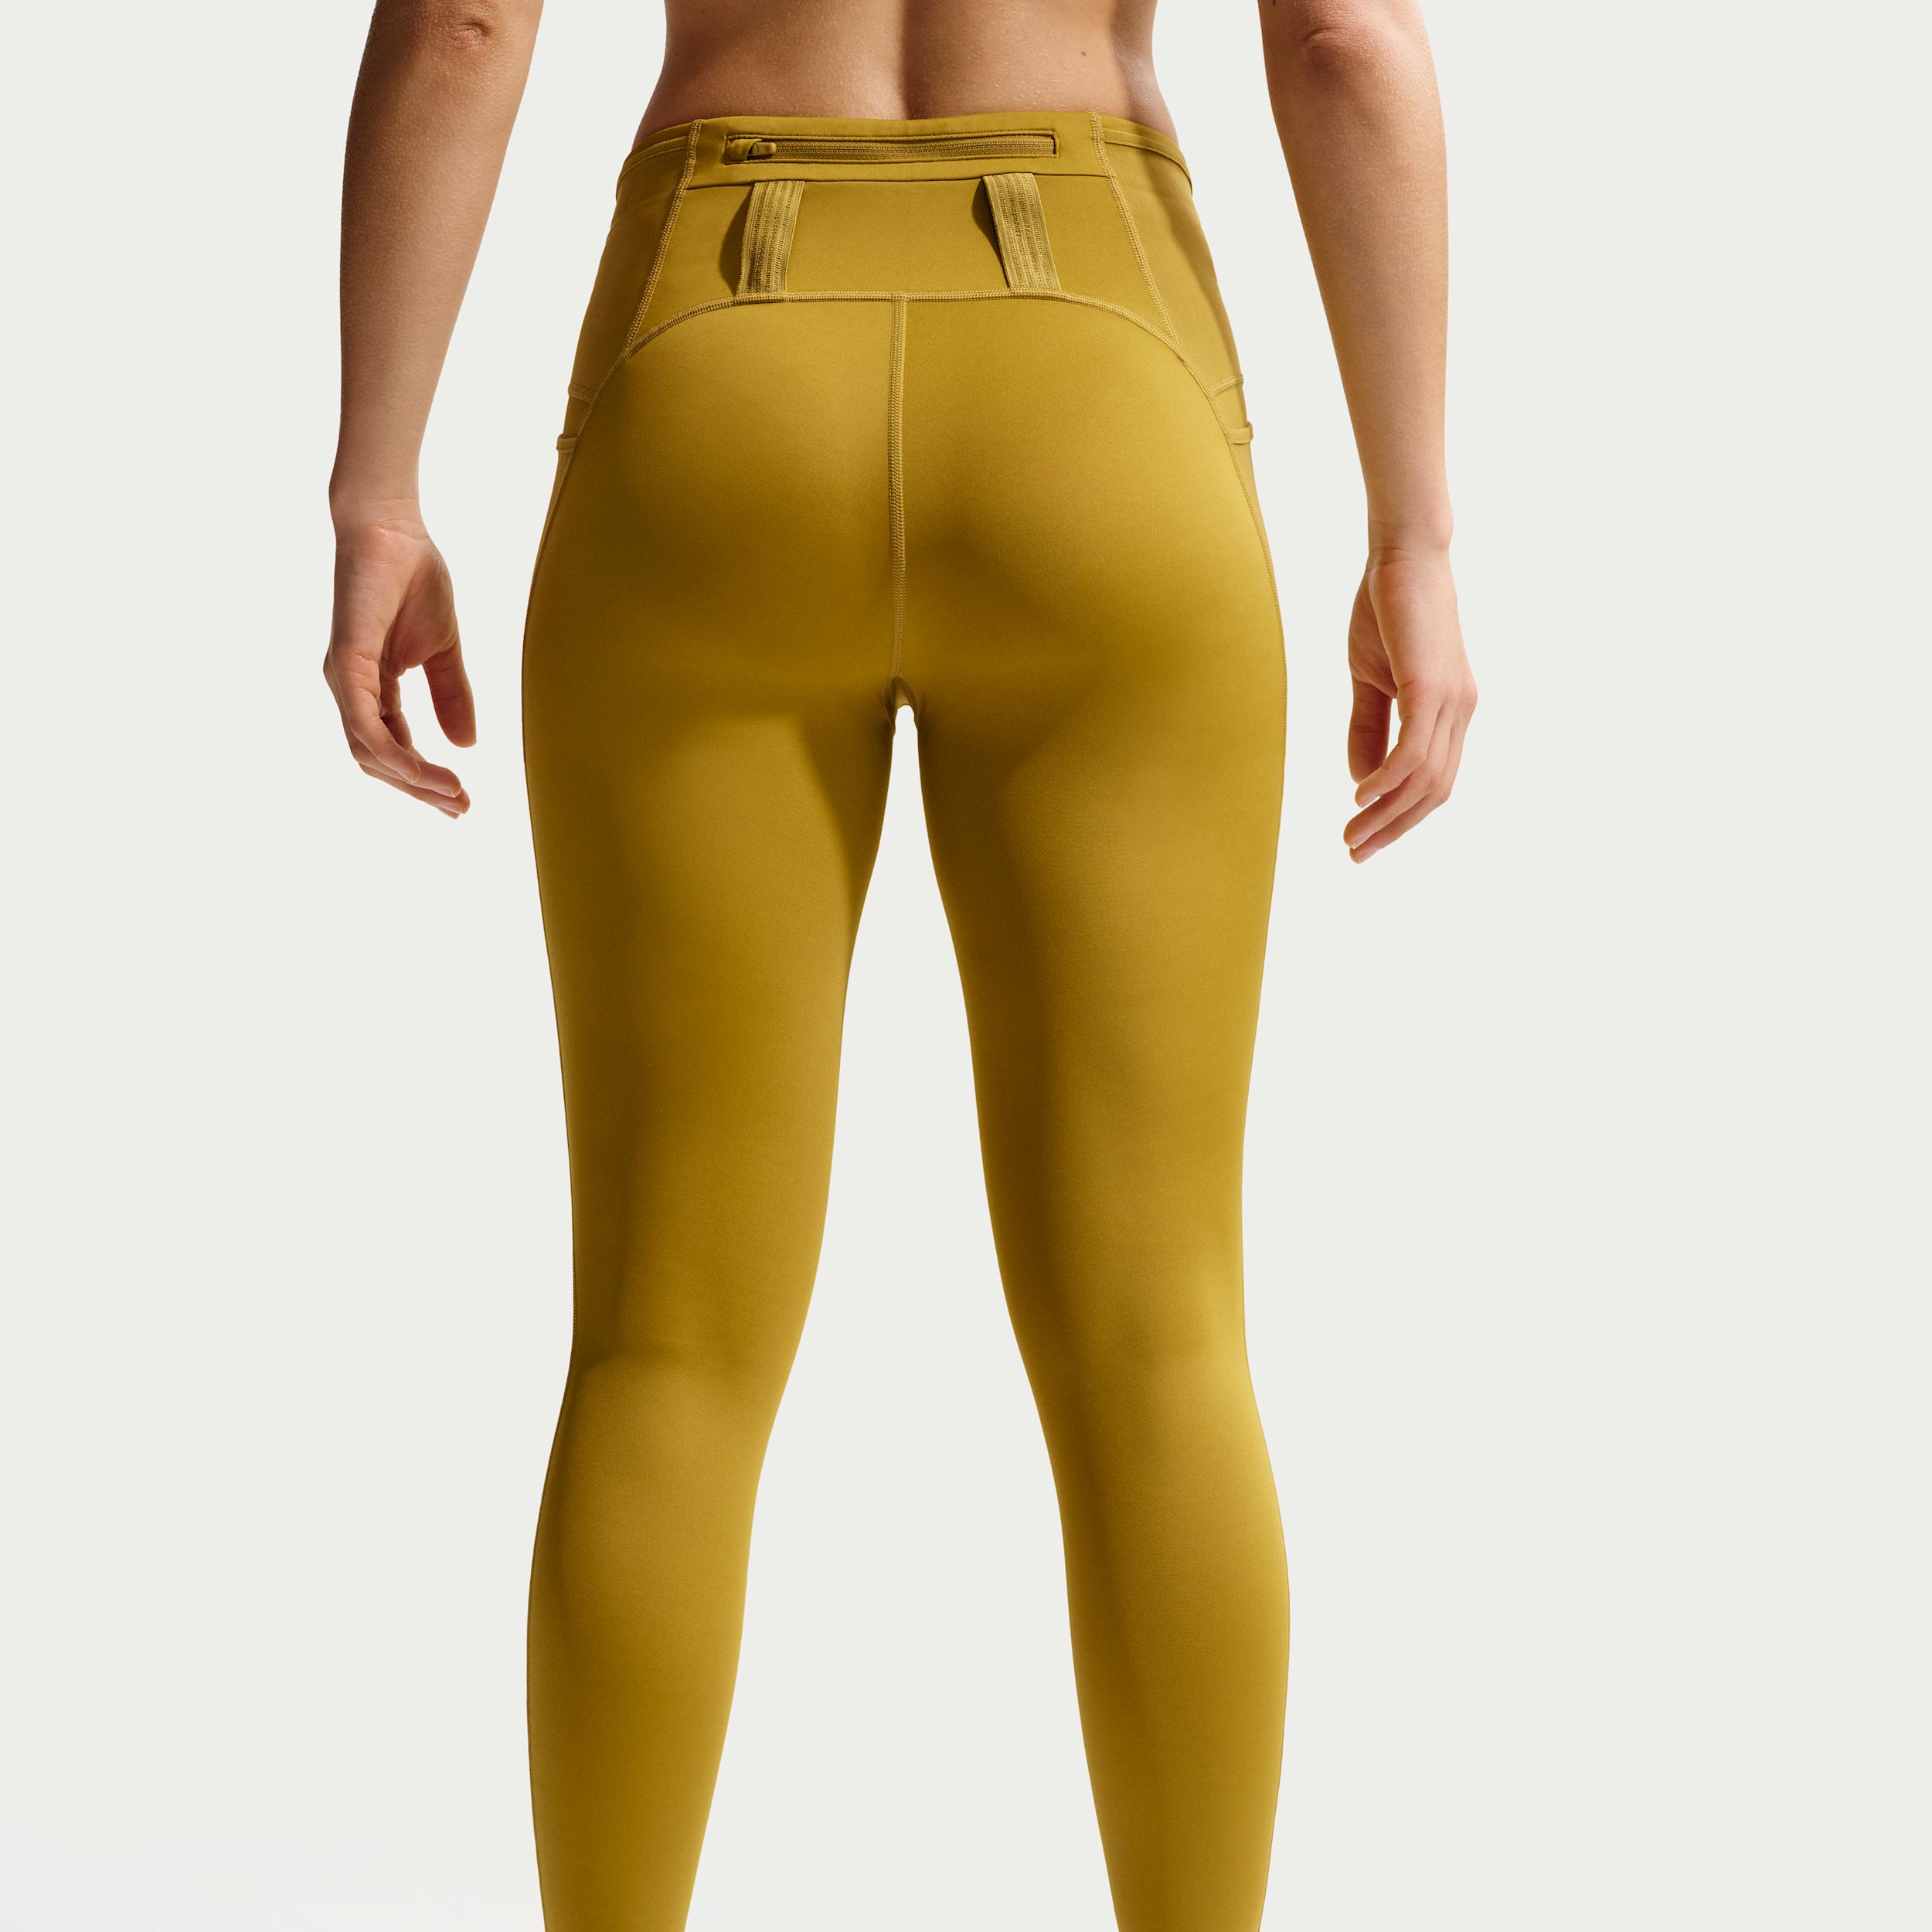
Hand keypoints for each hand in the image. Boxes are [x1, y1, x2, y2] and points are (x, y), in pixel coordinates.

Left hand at [323, 513, 475, 815]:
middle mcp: (351, 689)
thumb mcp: (444, 650)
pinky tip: (423, 770)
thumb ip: (452, 696)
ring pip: (369, 753)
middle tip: (461, 809)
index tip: (462, 799)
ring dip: (411, 780)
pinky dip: (394, 755)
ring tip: (452, 794)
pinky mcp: (347, 664)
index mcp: (372, 686)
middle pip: (378, 761)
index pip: (393, 747)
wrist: (393, 527)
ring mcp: (345, 679)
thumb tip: (467, 745)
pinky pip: (366, 726)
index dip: (425, 777)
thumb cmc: (413, 577)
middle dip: (420, 790)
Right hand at [1343, 545, 1475, 861]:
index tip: (1363, 841)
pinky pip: (1414, 750)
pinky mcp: (1431, 687)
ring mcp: (1450, 701)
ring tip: (1351, 833)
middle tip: (1355, 852)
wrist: (1403, 555)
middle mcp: (1459, 712)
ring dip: (1385, 813)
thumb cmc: (1387, 610)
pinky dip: (1388, 779)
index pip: (1432, 783)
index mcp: (1449, 713)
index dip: (1400, 818)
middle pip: (1433, 792)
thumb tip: (1363, 782)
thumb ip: (1368, 729)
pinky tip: (1361, 795)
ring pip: (1424, 779)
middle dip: (1393, 829)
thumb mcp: (1369, 680)